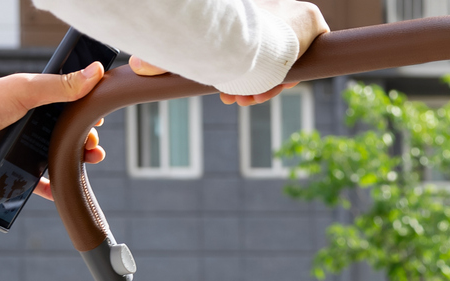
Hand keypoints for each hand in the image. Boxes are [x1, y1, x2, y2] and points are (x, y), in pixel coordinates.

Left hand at [0, 64, 106, 195]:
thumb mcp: (24, 90)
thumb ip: (59, 86)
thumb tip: (96, 73)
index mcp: (35, 100)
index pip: (68, 106)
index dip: (85, 113)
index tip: (98, 119)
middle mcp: (29, 122)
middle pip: (66, 134)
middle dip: (84, 141)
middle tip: (93, 147)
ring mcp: (21, 146)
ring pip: (56, 158)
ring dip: (74, 163)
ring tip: (86, 164)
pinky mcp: (11, 168)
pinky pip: (36, 183)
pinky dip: (51, 189)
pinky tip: (63, 192)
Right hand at [133, 1, 328, 106]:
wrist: (243, 22)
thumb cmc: (212, 26)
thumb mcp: (191, 42)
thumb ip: (166, 55)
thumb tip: (136, 68)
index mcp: (247, 15)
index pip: (246, 49)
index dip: (234, 72)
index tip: (223, 91)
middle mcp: (271, 14)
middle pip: (264, 60)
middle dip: (246, 83)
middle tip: (231, 98)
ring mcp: (294, 19)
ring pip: (281, 65)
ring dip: (261, 86)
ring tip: (241, 98)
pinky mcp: (313, 24)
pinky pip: (303, 62)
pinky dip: (283, 81)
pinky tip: (261, 92)